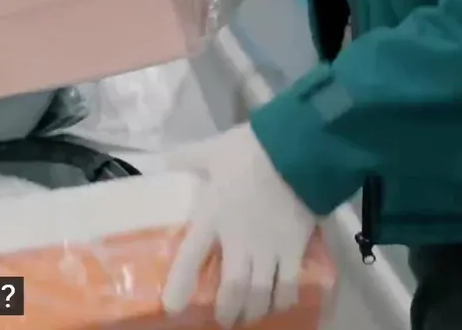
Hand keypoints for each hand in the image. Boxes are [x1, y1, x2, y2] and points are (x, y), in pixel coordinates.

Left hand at [160, 124, 318, 327]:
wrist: (296, 149)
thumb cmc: (249, 150)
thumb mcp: (210, 150)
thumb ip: (188, 157)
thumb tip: (165, 159)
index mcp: (213, 216)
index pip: (191, 258)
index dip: (180, 286)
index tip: (173, 309)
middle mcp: (240, 239)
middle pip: (233, 288)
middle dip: (227, 310)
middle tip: (223, 320)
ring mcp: (270, 247)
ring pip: (261, 292)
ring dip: (254, 310)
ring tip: (249, 317)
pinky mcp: (296, 247)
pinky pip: (290, 284)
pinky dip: (285, 299)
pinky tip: (281, 303)